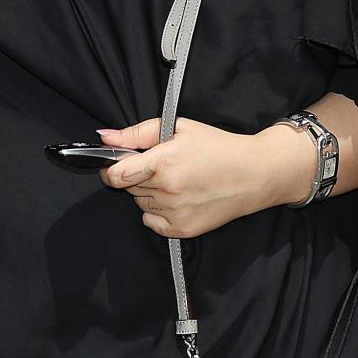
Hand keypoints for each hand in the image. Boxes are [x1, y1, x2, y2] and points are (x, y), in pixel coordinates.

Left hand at [94, 117, 311, 237]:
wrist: (255, 174)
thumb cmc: (217, 147)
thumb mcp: (179, 128)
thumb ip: (137, 133)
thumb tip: (103, 138)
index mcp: (165, 161)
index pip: (116, 174)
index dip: (110, 168)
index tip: (116, 164)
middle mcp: (168, 190)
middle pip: (129, 187)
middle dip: (138, 176)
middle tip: (162, 166)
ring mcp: (176, 213)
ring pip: (140, 203)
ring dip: (150, 193)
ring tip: (177, 180)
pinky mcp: (183, 230)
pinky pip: (151, 222)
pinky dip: (158, 212)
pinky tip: (179, 198)